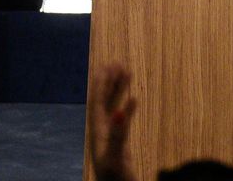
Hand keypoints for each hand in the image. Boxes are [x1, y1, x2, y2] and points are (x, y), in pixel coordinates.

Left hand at [89, 63, 138, 180]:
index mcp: (98, 131)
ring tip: (126, 73)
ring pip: (113, 107)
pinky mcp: (120, 144)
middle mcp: (102, 131)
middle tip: (117, 63)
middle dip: (109, 81)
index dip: (102, 83)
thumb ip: (117, 134)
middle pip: (103, 100)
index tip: (108, 65)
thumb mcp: (115, 156)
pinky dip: (128, 107)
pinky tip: (135, 99)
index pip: (98, 101)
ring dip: (117, 90)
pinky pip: (123, 119)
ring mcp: (111, 137)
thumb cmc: (115, 179)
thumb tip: (120, 110)